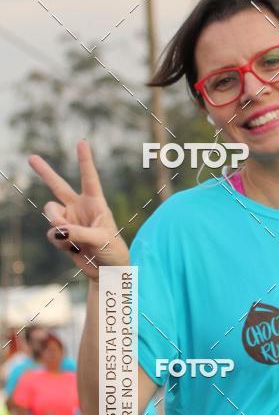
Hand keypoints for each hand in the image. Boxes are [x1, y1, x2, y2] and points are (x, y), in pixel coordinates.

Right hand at [28, 140, 130, 281]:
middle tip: (31, 157)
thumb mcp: (101, 239)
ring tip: (70, 236)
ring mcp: (69, 220)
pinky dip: (60, 241)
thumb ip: (79, 233)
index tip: (82, 142)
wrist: (106, 272)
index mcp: (95, 203)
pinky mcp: (62, 235)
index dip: (85, 160)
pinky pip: (52, 233)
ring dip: (56, 222)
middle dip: (44, 172)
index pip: (89, 178)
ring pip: (50, 212)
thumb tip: (57, 230)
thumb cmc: (112, 251)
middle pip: (58, 186)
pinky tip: (72, 248)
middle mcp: (80, 208)